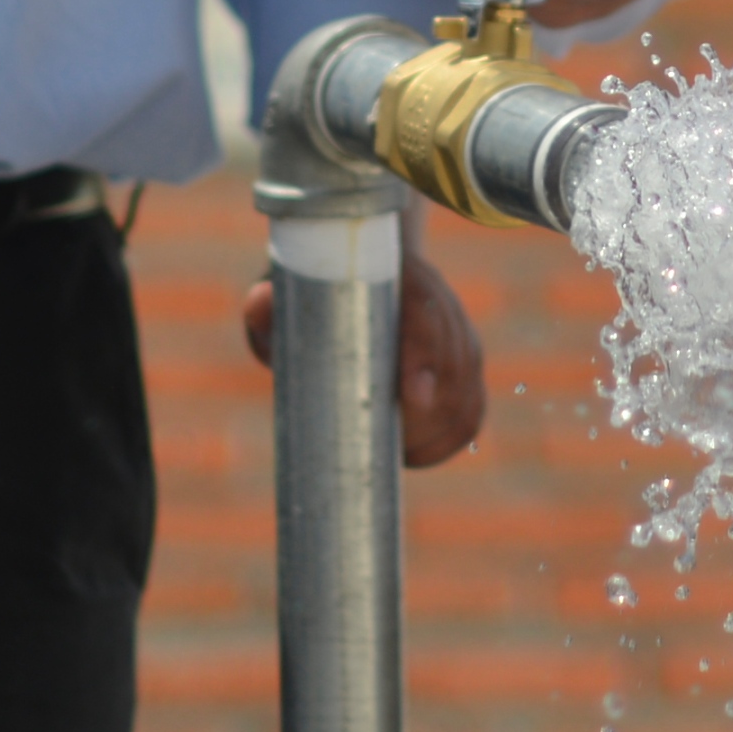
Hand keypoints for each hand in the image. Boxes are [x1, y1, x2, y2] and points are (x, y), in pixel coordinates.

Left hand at [245, 208, 493, 466]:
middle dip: (429, 411)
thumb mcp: (285, 297)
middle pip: (455, 361)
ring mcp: (457, 335)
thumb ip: (270, 304)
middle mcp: (438, 302)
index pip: (428, 312)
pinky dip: (448, 439)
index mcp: (400, 277)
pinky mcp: (463, 368)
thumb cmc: (309, 297)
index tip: (413, 396)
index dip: (427, 354)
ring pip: (466, 388)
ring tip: (394, 451)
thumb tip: (261, 306)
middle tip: (388, 442)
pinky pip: (471, 410)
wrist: (348, 283)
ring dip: (436, 430)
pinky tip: (415, 454)